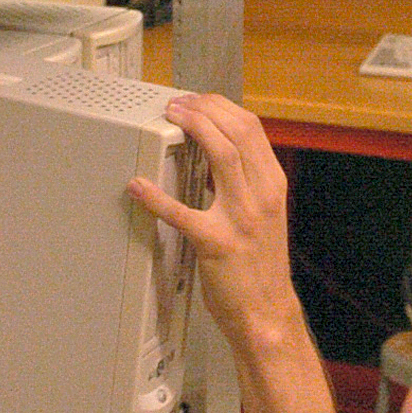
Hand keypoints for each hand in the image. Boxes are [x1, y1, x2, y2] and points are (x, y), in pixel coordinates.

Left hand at [130, 92, 303, 355]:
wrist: (267, 312)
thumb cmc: (260, 265)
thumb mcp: (264, 212)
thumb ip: (246, 182)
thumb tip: (217, 152)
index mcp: (273, 185)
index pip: (252, 128)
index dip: (220, 106)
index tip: (197, 100)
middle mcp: (262, 196)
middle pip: (238, 132)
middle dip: (205, 109)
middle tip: (178, 104)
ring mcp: (242, 218)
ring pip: (223, 157)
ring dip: (194, 129)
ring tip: (170, 118)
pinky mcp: (217, 244)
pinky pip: (183, 214)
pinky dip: (156, 197)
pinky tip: (138, 187)